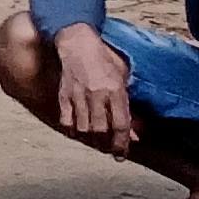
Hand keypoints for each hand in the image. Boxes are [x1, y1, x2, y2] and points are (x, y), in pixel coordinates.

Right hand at [52, 25, 136, 154]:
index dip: (122, 144)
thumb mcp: (123, 78)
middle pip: (101, 130)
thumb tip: (135, 133)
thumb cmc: (104, 60)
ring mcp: (78, 95)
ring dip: (91, 140)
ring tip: (97, 143)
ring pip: (84, 128)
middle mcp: (97, 93)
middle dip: (107, 145)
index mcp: (115, 89)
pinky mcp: (64, 94)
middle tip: (110, 151)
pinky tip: (78, 132)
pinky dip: (72, 130)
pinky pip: (66, 120)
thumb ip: (129, 107)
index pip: (120, 124)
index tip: (122, 154)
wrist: (77, 43)